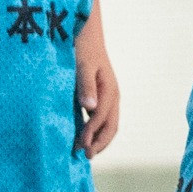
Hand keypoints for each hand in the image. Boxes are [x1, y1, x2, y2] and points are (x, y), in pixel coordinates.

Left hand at [75, 38, 120, 158]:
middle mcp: (113, 96)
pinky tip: (83, 138)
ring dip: (98, 140)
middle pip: (111, 126)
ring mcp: (109, 98)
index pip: (101, 117)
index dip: (91, 133)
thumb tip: (90, 107)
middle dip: (99, 143)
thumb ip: (86, 86)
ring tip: (84, 152)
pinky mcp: (101, 98)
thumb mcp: (82, 66)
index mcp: (110, 90)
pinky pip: (102, 120)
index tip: (79, 146)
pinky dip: (95, 132)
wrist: (86, 35)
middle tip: (84, 157)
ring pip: (109, 126)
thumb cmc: (82, 49)